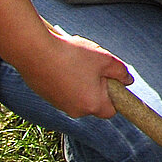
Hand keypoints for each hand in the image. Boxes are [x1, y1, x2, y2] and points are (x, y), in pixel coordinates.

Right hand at [16, 27, 131, 119]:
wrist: (34, 51)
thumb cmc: (72, 55)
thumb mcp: (105, 59)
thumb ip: (120, 72)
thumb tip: (128, 81)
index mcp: (92, 105)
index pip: (111, 110)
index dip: (114, 95)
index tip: (111, 80)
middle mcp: (75, 110)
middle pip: (94, 102)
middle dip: (97, 86)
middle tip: (93, 65)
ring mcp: (58, 105)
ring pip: (78, 95)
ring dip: (81, 81)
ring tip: (74, 61)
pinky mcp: (45, 96)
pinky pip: (63, 90)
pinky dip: (65, 80)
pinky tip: (61, 62)